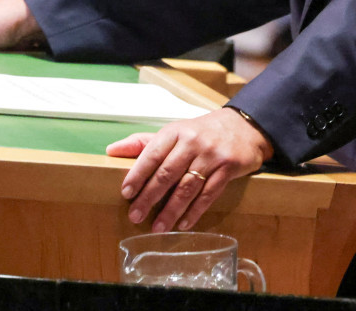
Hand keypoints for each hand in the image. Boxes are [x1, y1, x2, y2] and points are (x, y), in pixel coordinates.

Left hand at [106, 108, 273, 232]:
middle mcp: (193, 142)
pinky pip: (209, 194)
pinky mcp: (228, 168)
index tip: (126, 193)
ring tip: (158, 228)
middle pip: (167, 173)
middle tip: (136, 216)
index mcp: (175, 131)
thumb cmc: (201, 132)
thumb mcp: (173, 131)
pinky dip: (195, 211)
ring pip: (187, 187)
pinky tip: (183, 224)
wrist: (244, 126)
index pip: (152, 154)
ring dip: (171, 210)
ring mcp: (212, 155)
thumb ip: (143, 143)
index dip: (138, 174)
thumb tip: (111, 151)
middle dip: (150, 197)